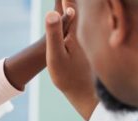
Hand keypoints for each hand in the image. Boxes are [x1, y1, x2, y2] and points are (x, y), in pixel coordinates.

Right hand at [47, 0, 97, 120]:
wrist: (85, 94)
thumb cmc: (68, 77)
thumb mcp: (56, 55)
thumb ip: (54, 34)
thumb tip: (52, 13)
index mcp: (76, 30)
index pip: (69, 5)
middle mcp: (84, 31)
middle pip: (75, 8)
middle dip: (68, 2)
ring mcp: (86, 38)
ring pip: (80, 16)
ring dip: (72, 9)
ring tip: (67, 4)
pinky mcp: (86, 45)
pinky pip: (80, 26)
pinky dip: (74, 18)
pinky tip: (72, 17)